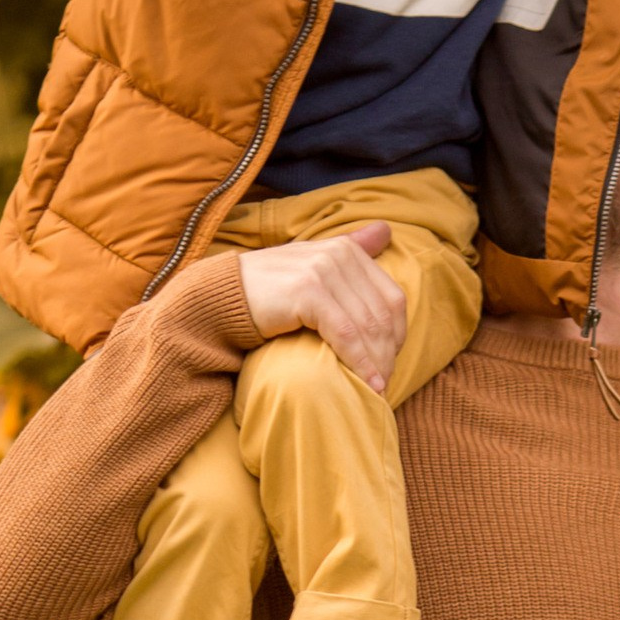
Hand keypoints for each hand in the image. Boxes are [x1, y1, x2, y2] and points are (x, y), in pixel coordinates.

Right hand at [235, 223, 405, 391]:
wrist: (223, 299)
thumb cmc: (270, 289)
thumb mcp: (312, 264)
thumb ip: (351, 248)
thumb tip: (386, 229)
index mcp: (346, 249)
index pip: (391, 298)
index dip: (396, 335)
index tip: (389, 362)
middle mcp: (338, 254)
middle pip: (382, 314)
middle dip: (387, 354)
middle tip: (384, 383)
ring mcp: (323, 271)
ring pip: (367, 326)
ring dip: (377, 363)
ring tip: (377, 390)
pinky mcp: (308, 291)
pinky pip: (345, 334)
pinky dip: (359, 362)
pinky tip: (365, 383)